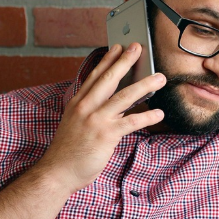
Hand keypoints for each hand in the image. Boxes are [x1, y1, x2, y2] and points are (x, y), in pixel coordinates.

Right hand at [38, 43, 165, 194]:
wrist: (58, 171)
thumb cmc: (70, 150)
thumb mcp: (77, 124)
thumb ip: (94, 112)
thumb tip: (116, 104)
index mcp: (78, 103)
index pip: (94, 76)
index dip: (107, 60)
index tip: (117, 47)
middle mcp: (86, 107)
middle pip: (109, 79)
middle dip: (125, 62)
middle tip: (138, 47)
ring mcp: (96, 120)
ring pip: (124, 97)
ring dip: (144, 85)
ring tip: (160, 78)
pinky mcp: (106, 135)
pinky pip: (131, 122)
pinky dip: (147, 116)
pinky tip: (159, 113)